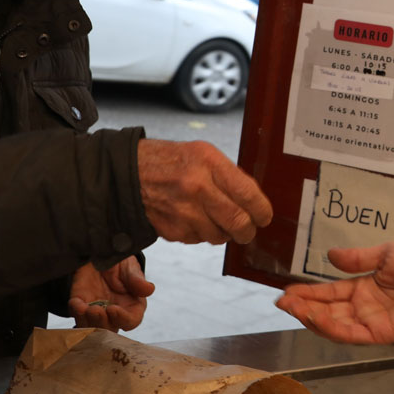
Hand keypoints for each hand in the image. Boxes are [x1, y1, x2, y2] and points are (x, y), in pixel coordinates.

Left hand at [67, 257, 155, 330]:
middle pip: (110, 329)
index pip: (131, 321)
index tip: (113, 309)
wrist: (100, 252)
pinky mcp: (80, 304)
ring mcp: (96, 310)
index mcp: (132, 306)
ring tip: (85, 309)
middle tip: (96, 311)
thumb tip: (149, 289)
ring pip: (92, 327)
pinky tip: (76, 303)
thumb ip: (136, 280)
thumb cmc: (120, 262)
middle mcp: (114, 312)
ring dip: (88, 321)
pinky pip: (76, 315)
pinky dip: (76, 312)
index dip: (122, 319)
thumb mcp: (129, 267)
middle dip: (102, 323)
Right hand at [137, 139, 271, 244]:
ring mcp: (184, 212)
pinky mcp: (173, 230)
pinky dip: (201, 233)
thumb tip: (254, 202)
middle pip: (238, 223)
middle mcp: (197, 188)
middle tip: (247, 229)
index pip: (249, 195)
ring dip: (223, 233)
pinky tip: (193, 218)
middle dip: (247, 230)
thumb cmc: (171, 161)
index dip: (262, 212)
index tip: (264, 217)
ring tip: (214, 218)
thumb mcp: (204, 153)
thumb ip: (230, 176)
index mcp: (209, 163)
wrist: (128, 174)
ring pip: (220, 236)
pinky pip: (199, 240)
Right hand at [274, 242, 393, 343]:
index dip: (308, 293)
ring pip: (334, 324)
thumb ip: (358, 258)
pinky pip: (351, 334)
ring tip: (291, 307)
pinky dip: (331, 327)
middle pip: (327, 310)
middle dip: (303, 307)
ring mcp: (371, 322)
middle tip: (281, 301)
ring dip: (311, 317)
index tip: (287, 290)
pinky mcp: (381, 333)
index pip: (330, 293)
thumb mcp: (386, 254)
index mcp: (364, 288)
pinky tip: (315, 317)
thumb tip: (331, 256)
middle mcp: (364, 307)